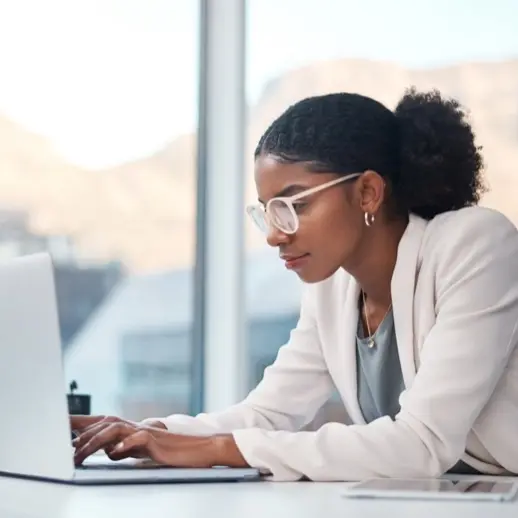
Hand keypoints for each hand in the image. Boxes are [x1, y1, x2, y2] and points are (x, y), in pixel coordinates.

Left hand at [71, 415, 247, 468]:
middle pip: (104, 423)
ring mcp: (146, 432)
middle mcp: (136, 427)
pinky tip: (114, 453)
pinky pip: (137, 440)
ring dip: (95, 442)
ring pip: (115, 430)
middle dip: (81, 432)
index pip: (103, 422)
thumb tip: (109, 450)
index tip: (61, 424)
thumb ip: (127, 448)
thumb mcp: (143, 451)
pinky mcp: (156, 442)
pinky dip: (124, 446)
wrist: (199, 449)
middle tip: (64, 447)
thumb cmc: (171, 452)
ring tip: (80, 455)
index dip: (82, 421)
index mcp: (132, 429)